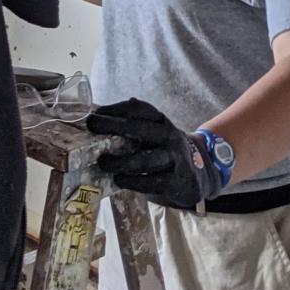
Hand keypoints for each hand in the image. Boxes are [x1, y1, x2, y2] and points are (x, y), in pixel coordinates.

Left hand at [92, 99, 226, 210]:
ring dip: (120, 161)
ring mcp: (173, 158)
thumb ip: (135, 128)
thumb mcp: (155, 134)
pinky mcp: (175, 181)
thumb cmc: (164, 151)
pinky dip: (132, 181)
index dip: (117, 108)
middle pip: (139, 128)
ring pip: (144, 159)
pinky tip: (119, 180)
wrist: (197, 175)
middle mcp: (168, 136)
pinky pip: (151, 181)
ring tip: (103, 162)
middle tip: (93, 127)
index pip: (139, 109)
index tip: (97, 112)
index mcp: (161, 121)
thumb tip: (100, 121)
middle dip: (113, 126)